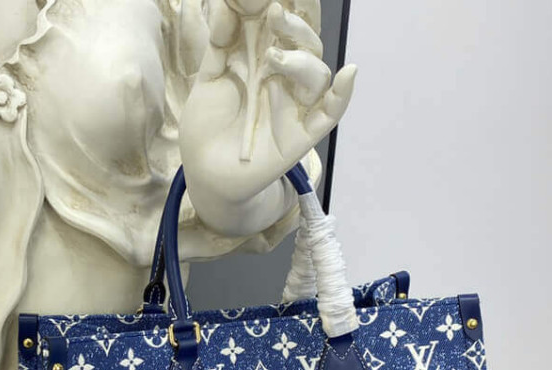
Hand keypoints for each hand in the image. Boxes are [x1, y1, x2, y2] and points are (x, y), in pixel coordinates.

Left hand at [181, 0, 355, 212]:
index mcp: (264, 61)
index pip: (283, 28)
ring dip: (301, 60)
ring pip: (316, 75)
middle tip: (273, 13)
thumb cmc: (206, 126)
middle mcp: (285, 80)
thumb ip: (220, 42)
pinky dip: (342, 95)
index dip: (284, 11)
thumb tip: (225, 1)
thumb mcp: (209, 78)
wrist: (203, 171)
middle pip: (306, 45)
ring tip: (272, 57)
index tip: (268, 0)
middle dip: (294, 27)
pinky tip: (348, 74)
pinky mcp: (301, 135)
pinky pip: (330, 113)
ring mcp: (295, 107)